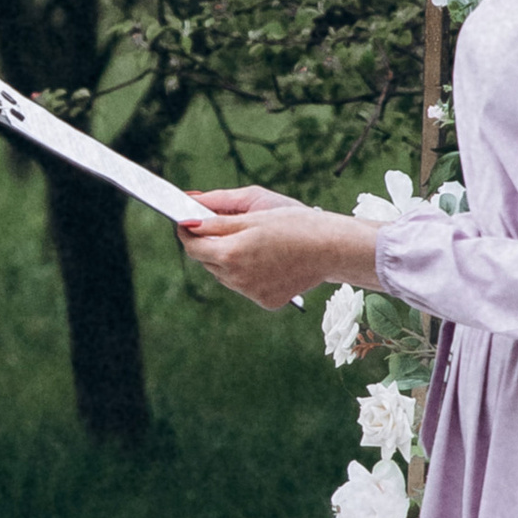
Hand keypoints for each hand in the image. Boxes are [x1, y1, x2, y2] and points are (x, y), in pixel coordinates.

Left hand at [185, 200, 381, 313]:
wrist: (332, 248)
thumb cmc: (294, 223)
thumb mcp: (252, 215)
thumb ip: (215, 222)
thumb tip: (186, 224)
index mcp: (230, 253)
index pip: (193, 247)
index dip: (187, 234)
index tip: (186, 224)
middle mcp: (237, 278)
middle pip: (208, 262)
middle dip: (210, 246)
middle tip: (224, 229)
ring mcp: (251, 293)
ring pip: (226, 276)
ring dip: (229, 260)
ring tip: (253, 244)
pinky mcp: (266, 301)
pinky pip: (246, 287)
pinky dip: (249, 274)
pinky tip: (268, 261)